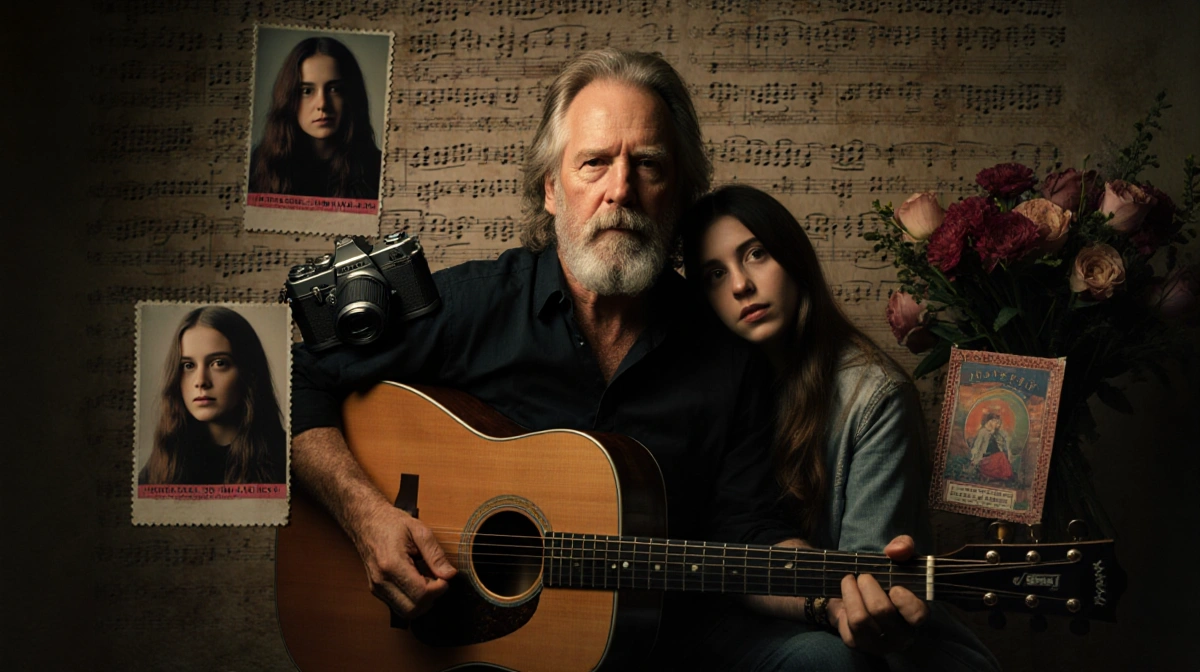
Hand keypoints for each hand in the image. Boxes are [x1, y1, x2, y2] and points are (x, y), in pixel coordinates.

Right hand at [353, 500, 457, 617]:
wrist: (367, 522)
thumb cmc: (392, 523)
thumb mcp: (419, 531)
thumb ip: (435, 554)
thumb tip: (450, 574)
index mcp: (392, 564)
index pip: (420, 593)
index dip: (439, 589)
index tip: (445, 577)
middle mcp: (382, 581)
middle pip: (413, 609)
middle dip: (431, 599)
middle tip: (438, 580)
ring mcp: (377, 588)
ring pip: (406, 612)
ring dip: (422, 601)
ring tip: (427, 580)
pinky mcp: (377, 591)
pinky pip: (399, 606)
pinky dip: (413, 600)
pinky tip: (417, 582)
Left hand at [828, 535, 927, 654]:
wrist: (859, 593)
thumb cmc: (885, 578)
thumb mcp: (897, 557)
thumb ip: (903, 547)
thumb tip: (895, 550)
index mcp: (916, 615)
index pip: (918, 615)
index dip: (904, 599)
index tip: (894, 586)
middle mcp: (901, 635)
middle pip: (881, 611)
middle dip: (868, 587)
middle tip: (863, 576)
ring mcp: (879, 644)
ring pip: (860, 619)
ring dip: (851, 594)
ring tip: (849, 581)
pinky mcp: (858, 645)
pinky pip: (846, 626)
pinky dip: (844, 607)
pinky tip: (847, 599)